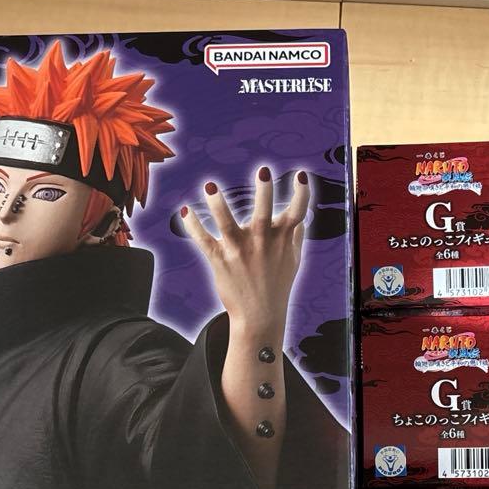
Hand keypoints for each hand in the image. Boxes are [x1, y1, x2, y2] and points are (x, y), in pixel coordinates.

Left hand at [181, 168, 309, 334]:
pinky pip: (203, 241)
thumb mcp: (293, 261)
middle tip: (263, 170)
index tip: (302, 176)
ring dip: (218, 205)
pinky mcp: (220, 261)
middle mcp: (261, 242)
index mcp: (281, 239)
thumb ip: (295, 236)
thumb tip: (301, 218)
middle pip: (264, 213)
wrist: (259, 317)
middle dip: (264, 191)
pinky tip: (185, 211)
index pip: (297, 212)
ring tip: (210, 187)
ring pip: (226, 224)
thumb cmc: (277, 287)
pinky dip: (193, 226)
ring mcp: (239, 251)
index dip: (302, 193)